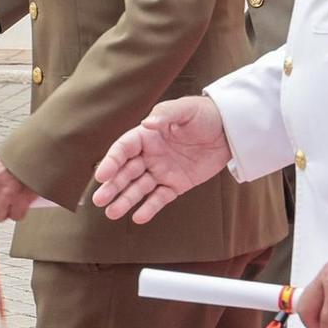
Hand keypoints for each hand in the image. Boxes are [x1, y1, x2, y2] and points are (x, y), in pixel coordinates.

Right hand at [90, 95, 232, 223]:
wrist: (229, 131)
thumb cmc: (203, 115)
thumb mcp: (185, 110)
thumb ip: (165, 115)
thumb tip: (147, 124)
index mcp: (146, 135)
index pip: (122, 149)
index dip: (111, 162)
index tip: (101, 176)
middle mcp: (150, 155)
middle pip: (125, 172)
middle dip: (112, 186)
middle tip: (99, 200)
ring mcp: (162, 171)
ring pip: (138, 188)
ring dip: (125, 200)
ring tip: (111, 213)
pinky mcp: (176, 184)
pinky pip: (160, 198)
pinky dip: (149, 208)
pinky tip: (138, 217)